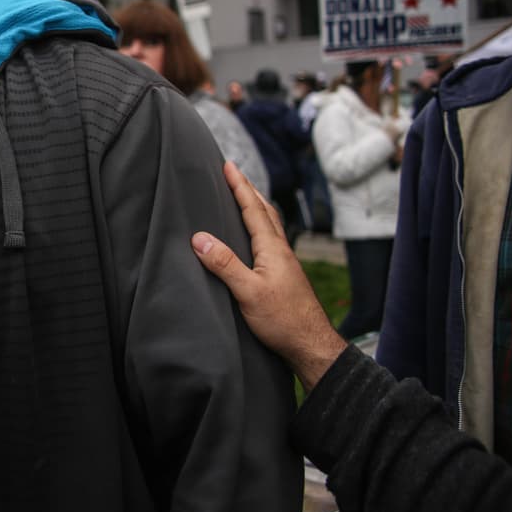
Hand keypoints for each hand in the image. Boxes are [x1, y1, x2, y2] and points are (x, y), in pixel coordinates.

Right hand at [191, 162, 346, 391]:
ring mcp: (285, 264)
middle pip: (265, 212)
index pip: (253, 210)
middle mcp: (281, 251)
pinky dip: (261, 228)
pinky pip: (270, 241)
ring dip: (256, 207)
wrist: (311, 346)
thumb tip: (200, 238)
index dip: (240, 187)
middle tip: (235, 174)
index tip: (229, 166)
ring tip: (245, 197)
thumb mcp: (248, 293)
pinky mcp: (284, 277)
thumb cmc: (283, 321)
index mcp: (272, 249)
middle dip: (249, 191)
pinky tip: (256, 238)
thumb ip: (224, 264)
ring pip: (270, 226)